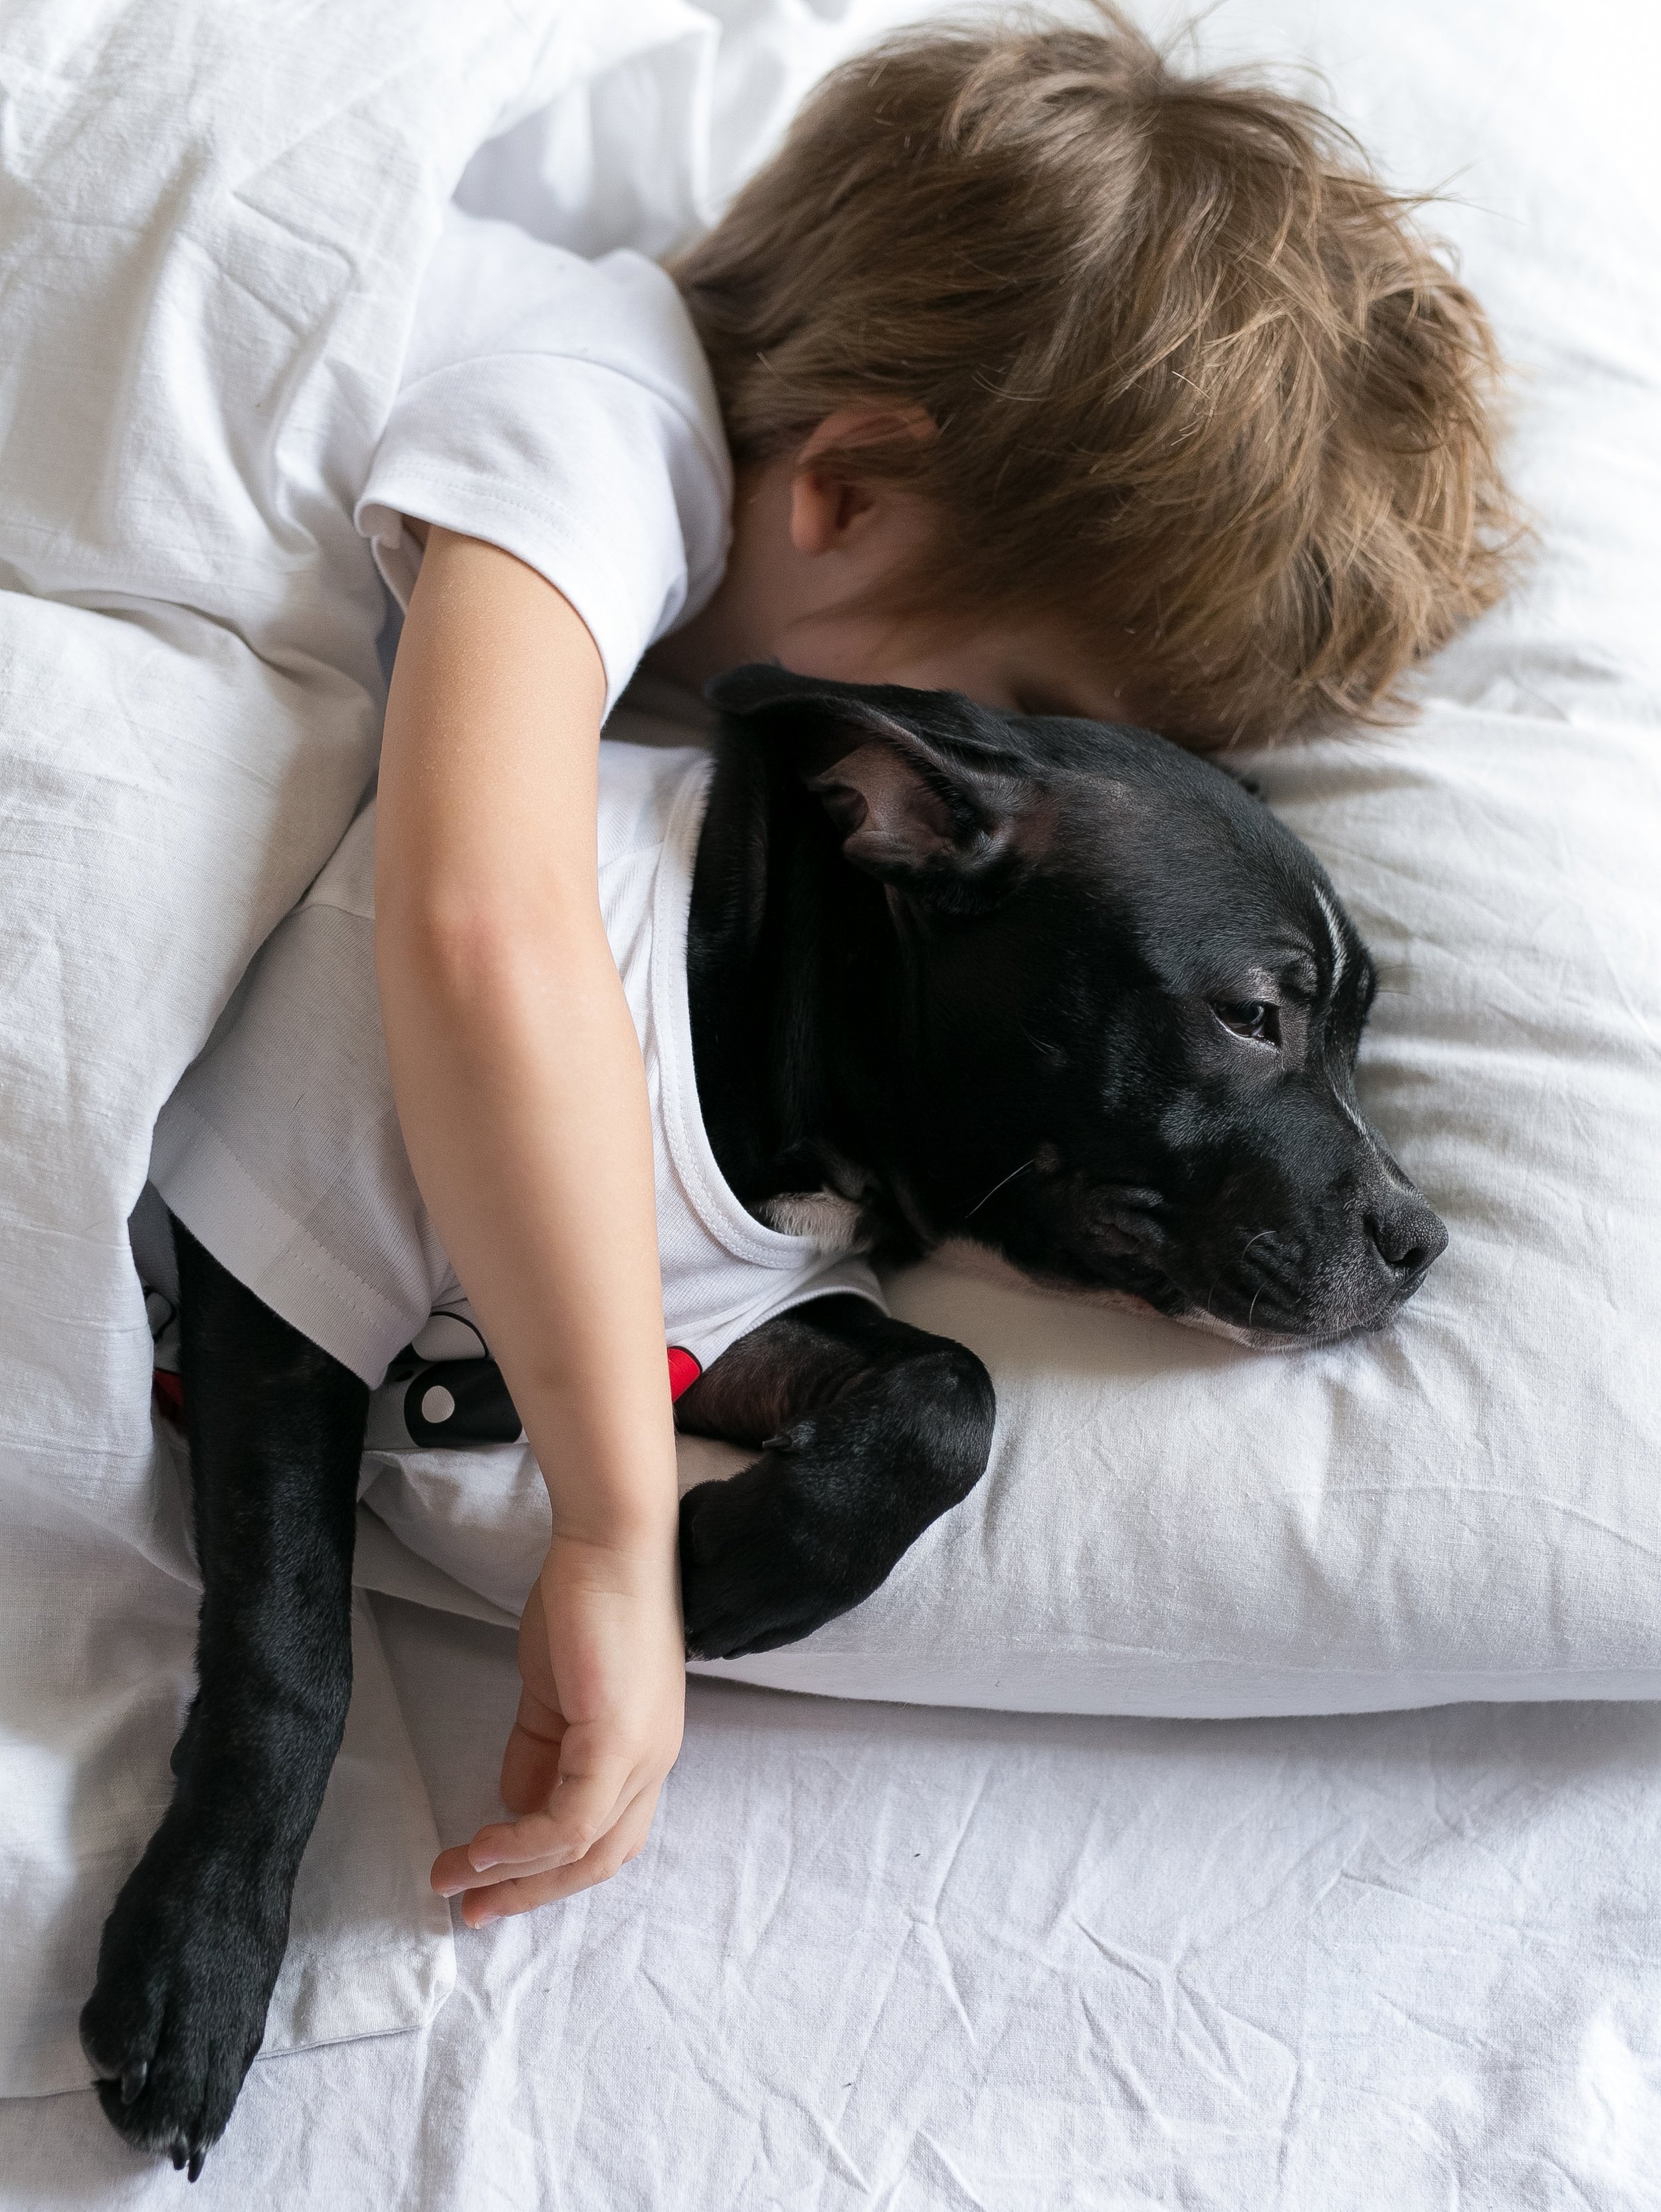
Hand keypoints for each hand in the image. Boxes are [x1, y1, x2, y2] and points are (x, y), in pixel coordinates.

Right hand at [431, 1535, 684, 1924]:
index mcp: (639, 1750)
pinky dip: (524, 1841)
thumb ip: (537, 1748)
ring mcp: (642, 1752)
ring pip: (583, 1848)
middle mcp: (652, 1761)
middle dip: (529, 1892)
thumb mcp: (551, 1691)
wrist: (610, 1540)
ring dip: (512, 1874)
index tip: (486, 1886)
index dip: (545, 1870)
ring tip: (454, 1879)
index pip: (602, 1835)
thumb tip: (512, 1803)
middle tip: (469, 1910)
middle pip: (598, 1858)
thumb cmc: (584, 1601)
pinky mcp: (620, 1738)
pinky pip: (573, 1817)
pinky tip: (481, 1847)